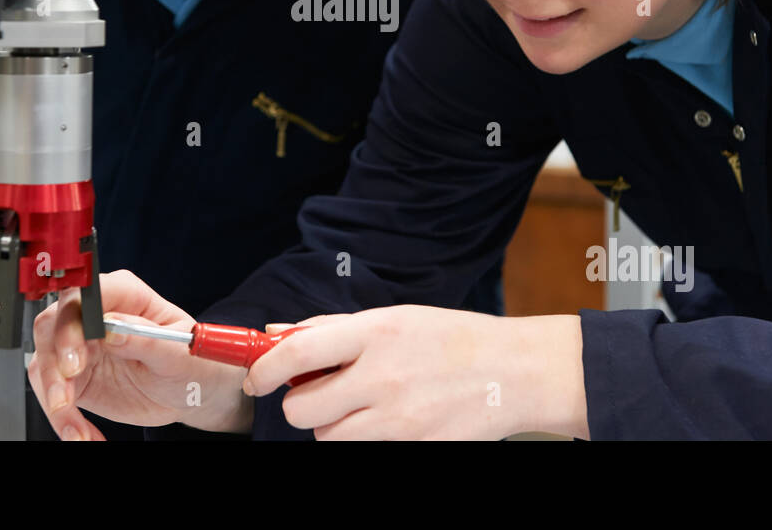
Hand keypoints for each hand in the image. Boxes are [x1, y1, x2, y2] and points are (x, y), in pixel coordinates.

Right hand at [28, 269, 252, 439]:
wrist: (190, 391)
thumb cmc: (191, 360)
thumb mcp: (179, 352)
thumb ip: (146, 339)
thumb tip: (113, 329)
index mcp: (123, 295)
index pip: (84, 295)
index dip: (71, 324)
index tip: (75, 359)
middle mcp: (96, 316)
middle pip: (52, 326)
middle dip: (54, 363)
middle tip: (65, 397)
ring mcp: (82, 346)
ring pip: (45, 364)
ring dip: (54, 399)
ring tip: (77, 430)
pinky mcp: (76, 377)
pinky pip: (53, 394)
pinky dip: (62, 419)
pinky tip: (82, 434)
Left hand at [243, 305, 587, 439]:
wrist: (515, 372)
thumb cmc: (451, 339)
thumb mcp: (394, 318)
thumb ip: (332, 329)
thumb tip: (276, 334)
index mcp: (376, 333)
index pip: (297, 354)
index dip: (264, 370)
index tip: (256, 378)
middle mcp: (383, 377)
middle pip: (304, 410)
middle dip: (302, 404)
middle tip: (321, 392)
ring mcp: (400, 421)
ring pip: (329, 438)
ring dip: (335, 425)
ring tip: (367, 404)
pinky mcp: (416, 448)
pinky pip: (365, 453)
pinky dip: (366, 441)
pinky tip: (391, 420)